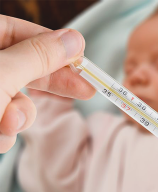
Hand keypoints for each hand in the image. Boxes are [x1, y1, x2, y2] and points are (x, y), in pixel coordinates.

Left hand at [0, 15, 95, 152]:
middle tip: (87, 91)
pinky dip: (5, 132)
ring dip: (20, 117)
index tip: (80, 56)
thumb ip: (38, 57)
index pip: (17, 31)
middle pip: (24, 66)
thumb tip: (74, 39)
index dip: (51, 42)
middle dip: (51, 83)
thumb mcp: (2, 74)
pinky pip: (5, 122)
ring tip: (7, 123)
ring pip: (16, 99)